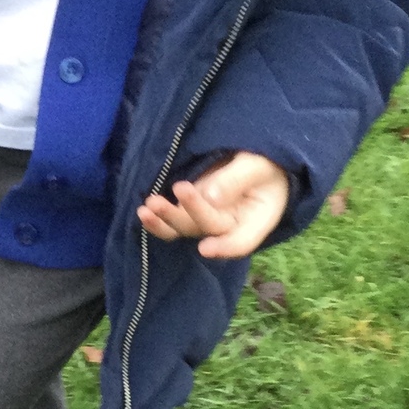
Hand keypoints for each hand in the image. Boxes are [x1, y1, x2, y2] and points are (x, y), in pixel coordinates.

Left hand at [136, 152, 290, 259]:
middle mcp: (231, 226)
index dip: (224, 248)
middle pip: (208, 228)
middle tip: (177, 189)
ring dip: (166, 220)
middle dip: (189, 213)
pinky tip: (143, 212)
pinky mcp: (192, 213)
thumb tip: (210, 197)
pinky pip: (174, 225)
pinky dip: (158, 222)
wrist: (256, 160)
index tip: (204, 248)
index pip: (242, 241)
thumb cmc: (265, 163)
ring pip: (186, 229)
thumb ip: (236, 180)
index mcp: (258, 220)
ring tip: (147, 207)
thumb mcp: (257, 165)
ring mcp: (209, 220)